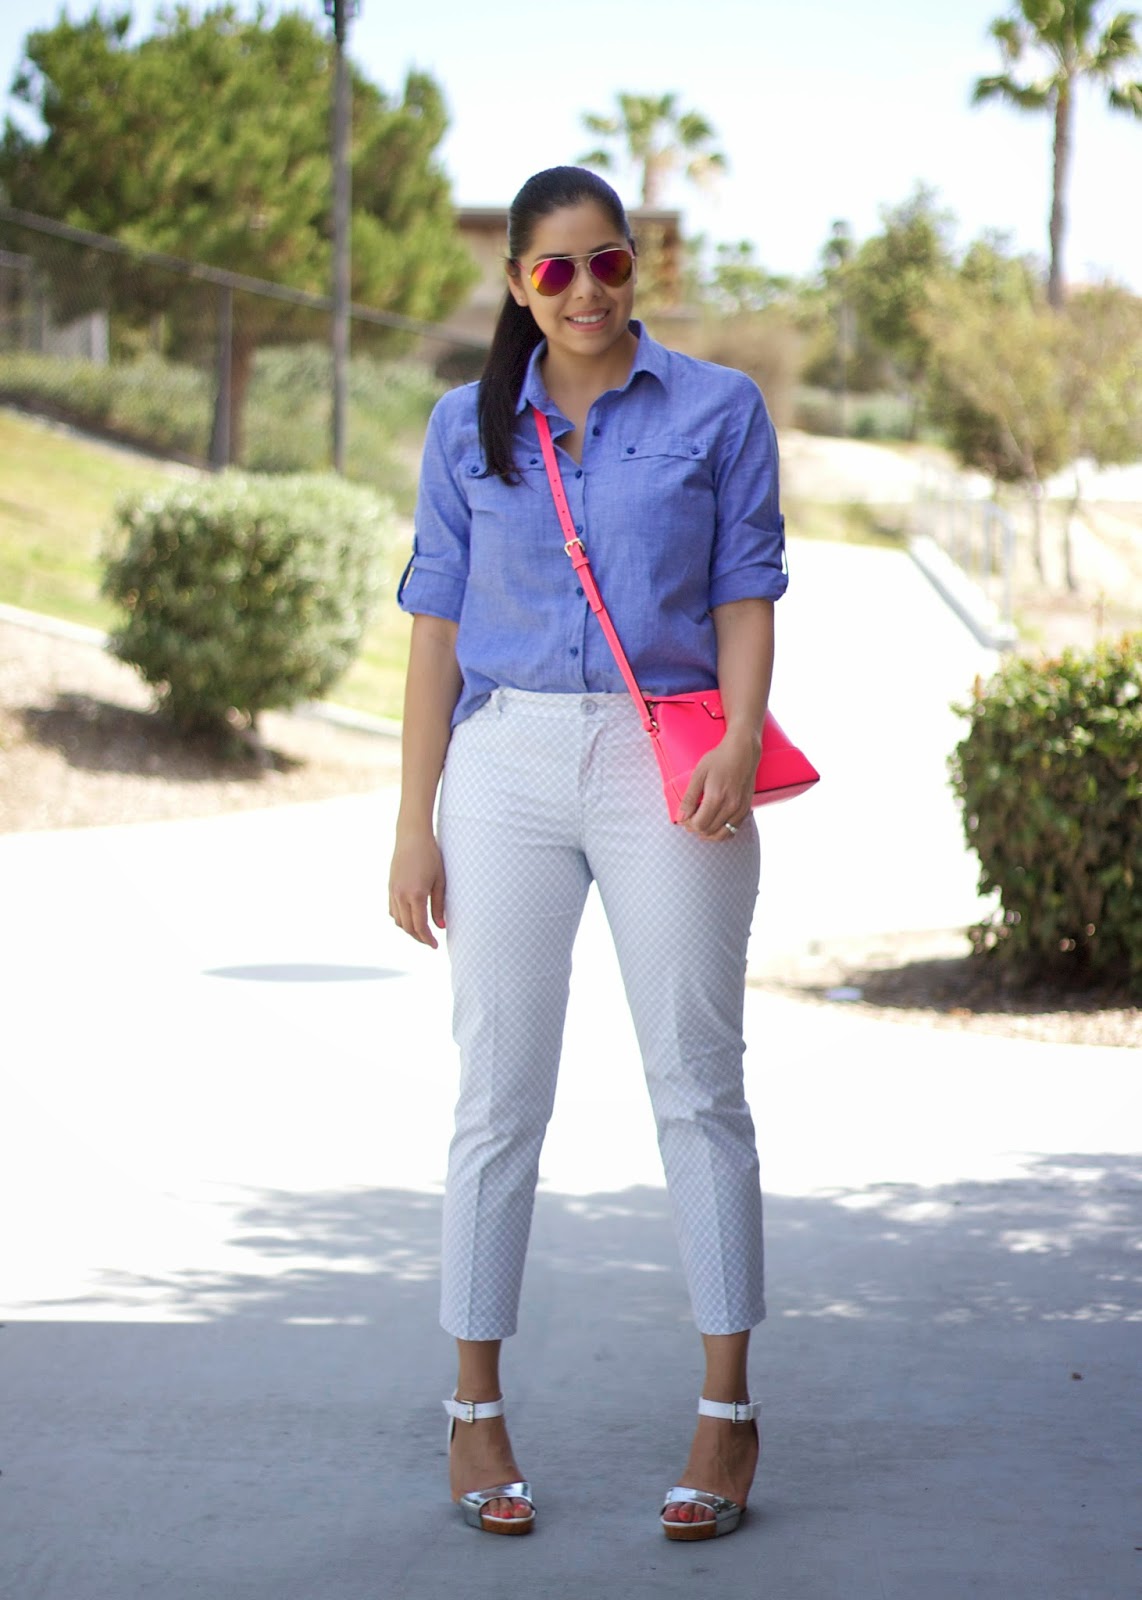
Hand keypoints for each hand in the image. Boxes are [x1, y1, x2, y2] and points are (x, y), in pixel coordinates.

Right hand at [388, 828, 446, 947]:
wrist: (412, 836)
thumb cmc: (431, 856)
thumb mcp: (440, 881)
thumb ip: (439, 905)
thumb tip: (441, 926)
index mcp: (416, 895)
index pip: (420, 926)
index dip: (427, 939)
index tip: (435, 945)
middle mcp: (401, 896)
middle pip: (407, 927)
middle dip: (419, 937)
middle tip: (430, 941)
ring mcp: (393, 891)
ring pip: (398, 921)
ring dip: (409, 929)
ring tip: (422, 931)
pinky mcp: (390, 887)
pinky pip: (393, 910)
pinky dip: (401, 919)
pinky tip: (411, 917)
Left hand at [676, 728, 758, 839]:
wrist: (743, 752)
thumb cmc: (719, 759)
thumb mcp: (698, 774)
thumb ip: (689, 798)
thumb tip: (680, 817)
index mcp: (717, 797)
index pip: (699, 824)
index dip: (688, 824)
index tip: (684, 817)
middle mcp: (731, 807)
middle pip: (708, 831)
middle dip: (695, 829)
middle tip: (689, 819)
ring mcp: (740, 810)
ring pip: (721, 835)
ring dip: (708, 833)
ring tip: (700, 823)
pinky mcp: (746, 810)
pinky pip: (733, 831)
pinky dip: (721, 832)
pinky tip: (713, 824)